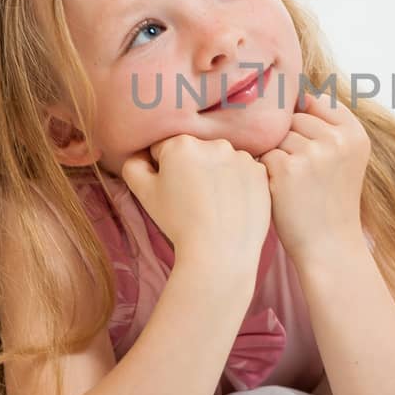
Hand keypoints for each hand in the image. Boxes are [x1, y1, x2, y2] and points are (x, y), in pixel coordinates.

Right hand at [120, 134, 269, 288]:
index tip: (171, 191)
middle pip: (196, 153)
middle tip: (192, 200)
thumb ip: (134, 166)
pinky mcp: (260, 172)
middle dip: (192, 169)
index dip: (164, 171)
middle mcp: (213, 143)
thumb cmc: (178, 222)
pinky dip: (238, 184)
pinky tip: (232, 205)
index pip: (165, 149)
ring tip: (214, 205)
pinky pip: (244, 173)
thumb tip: (141, 155)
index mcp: (181, 144)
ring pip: (221, 162)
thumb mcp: (144, 194)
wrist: (219, 251)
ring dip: (217, 175)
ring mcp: (241, 157)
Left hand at [261, 89, 370, 263]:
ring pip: (275, 136)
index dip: (304, 125)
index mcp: (355, 133)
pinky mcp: (288, 169)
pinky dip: (265, 173)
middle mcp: (338, 139)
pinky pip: (263, 155)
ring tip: (293, 185)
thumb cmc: (330, 199)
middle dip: (288, 142)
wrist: (329, 246)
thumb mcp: (344, 157)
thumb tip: (293, 91)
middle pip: (292, 118)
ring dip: (275, 157)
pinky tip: (280, 192)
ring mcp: (314, 153)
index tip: (310, 151)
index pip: (316, 101)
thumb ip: (327, 123)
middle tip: (303, 176)